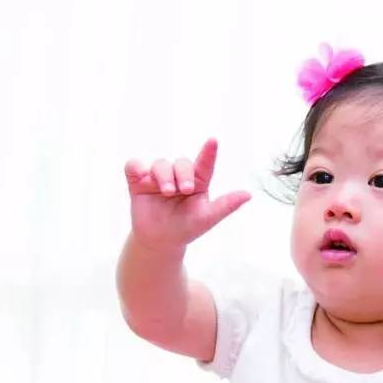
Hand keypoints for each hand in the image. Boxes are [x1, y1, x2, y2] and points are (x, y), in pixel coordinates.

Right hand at [124, 138, 249, 253]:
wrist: (161, 241)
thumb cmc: (187, 228)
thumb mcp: (207, 218)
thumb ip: (226, 205)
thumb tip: (249, 194)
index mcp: (198, 181)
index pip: (205, 163)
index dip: (209, 152)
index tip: (214, 141)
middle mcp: (178, 176)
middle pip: (181, 163)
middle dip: (182, 174)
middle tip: (183, 190)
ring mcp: (158, 178)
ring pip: (160, 163)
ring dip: (163, 175)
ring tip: (167, 191)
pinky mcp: (138, 182)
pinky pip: (134, 166)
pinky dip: (135, 166)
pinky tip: (140, 174)